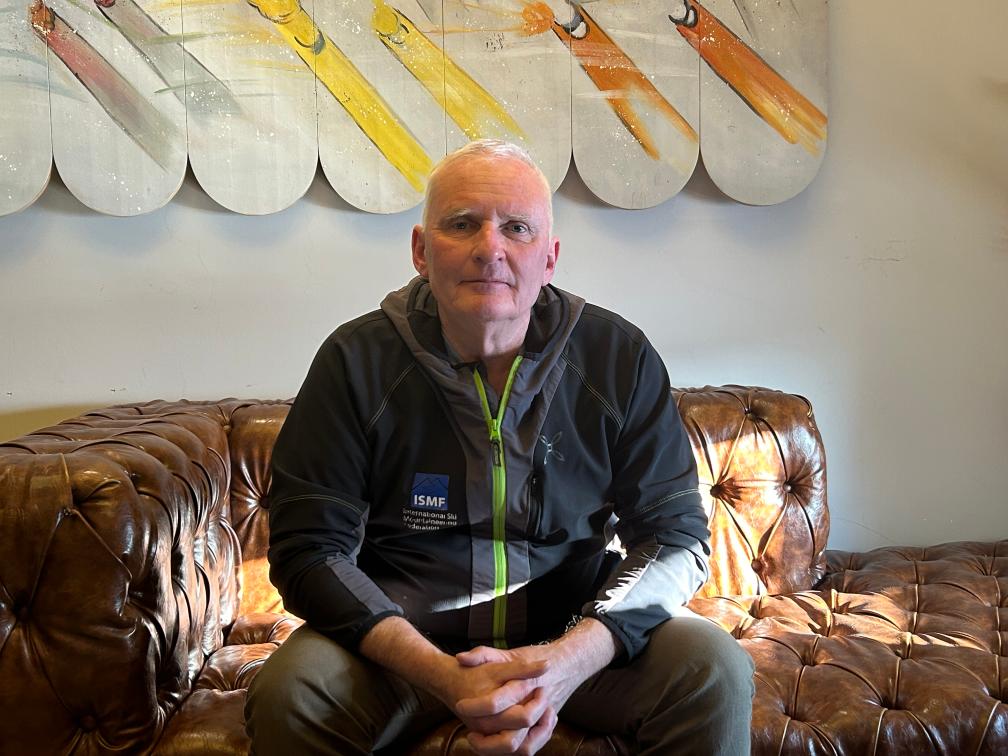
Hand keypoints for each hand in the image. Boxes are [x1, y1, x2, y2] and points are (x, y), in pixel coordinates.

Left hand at [453, 618, 617, 755]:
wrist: (568, 663)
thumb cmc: (535, 657)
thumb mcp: (508, 652)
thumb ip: (483, 654)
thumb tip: (460, 658)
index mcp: (523, 684)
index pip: (496, 702)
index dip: (475, 707)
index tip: (460, 707)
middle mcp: (534, 706)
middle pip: (511, 737)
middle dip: (486, 743)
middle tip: (470, 735)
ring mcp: (542, 719)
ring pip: (522, 747)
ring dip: (497, 750)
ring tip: (478, 743)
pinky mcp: (545, 726)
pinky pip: (530, 746)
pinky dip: (513, 749)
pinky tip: (495, 743)